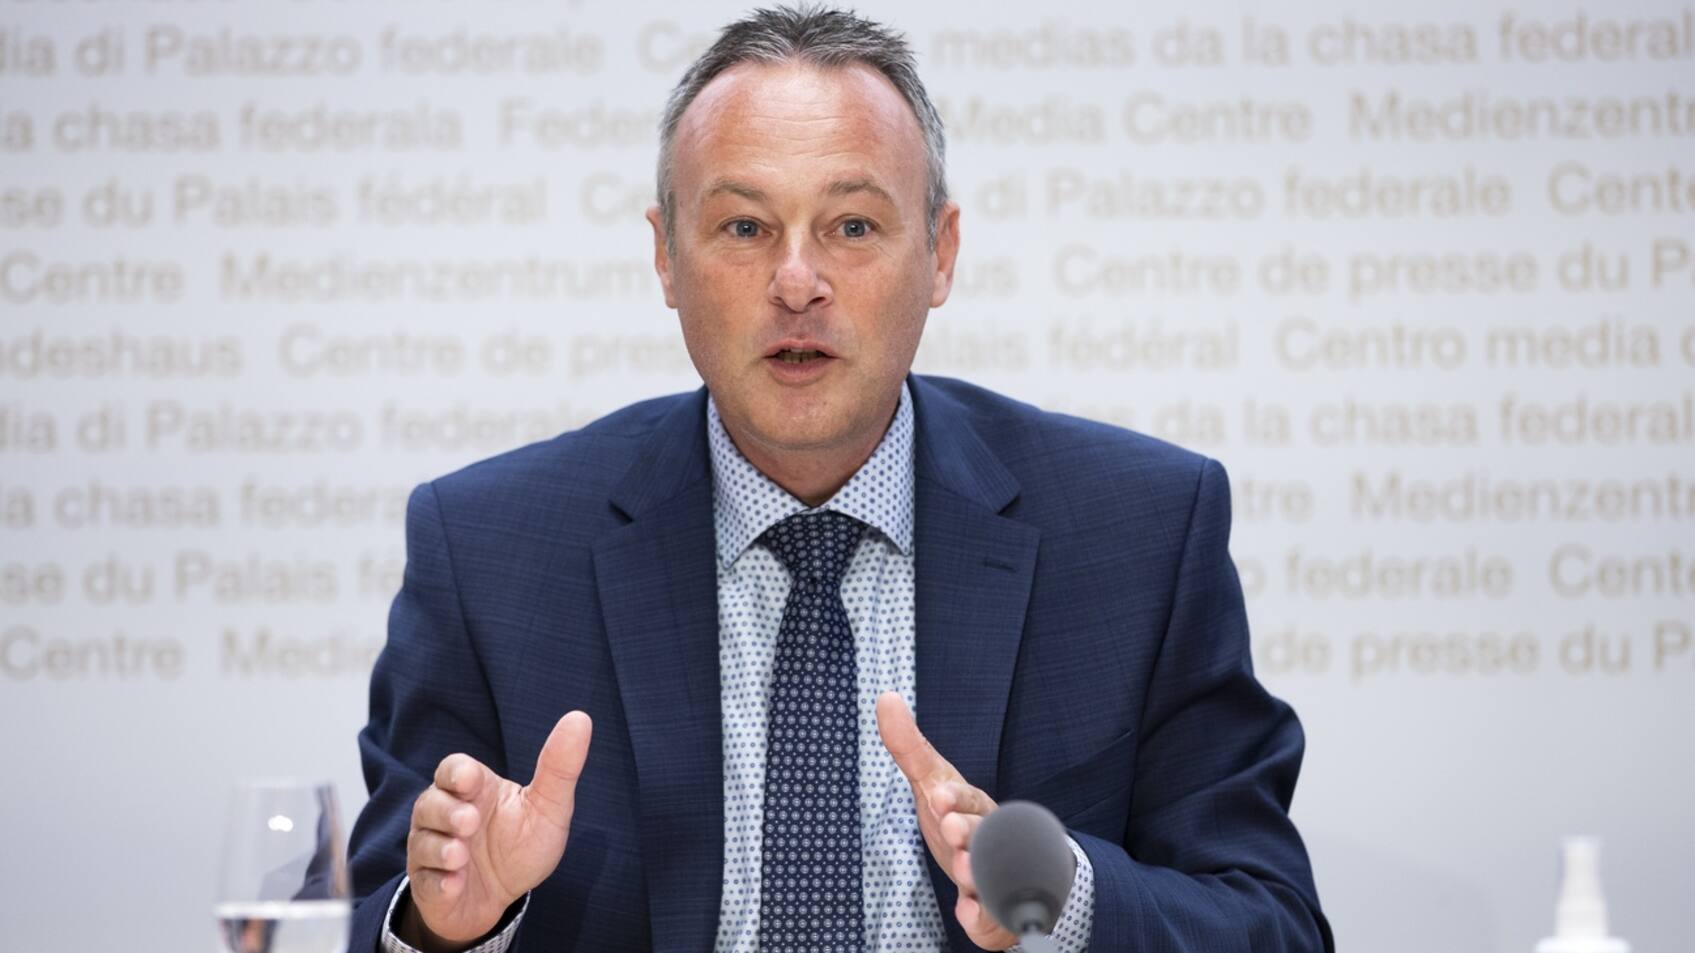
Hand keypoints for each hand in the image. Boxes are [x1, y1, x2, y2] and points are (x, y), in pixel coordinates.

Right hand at [401, 711, 592, 949]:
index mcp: (474, 791)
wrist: (504, 897)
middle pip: (430, 802)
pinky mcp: (429, 886)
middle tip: (470, 822)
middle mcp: (445, 817)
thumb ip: (560, 768)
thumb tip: (580, 718)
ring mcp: (432, 852)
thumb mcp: (549, 807)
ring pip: (422, 842)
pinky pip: (425, 883)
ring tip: (459, 855)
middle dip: (446, 811)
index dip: (457, 772)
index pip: (453, 769)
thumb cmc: (521, 845)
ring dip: (440, 848)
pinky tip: (453, 885)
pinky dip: (438, 883)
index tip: (470, 780)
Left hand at [876, 692, 1017, 950]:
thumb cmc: (957, 817)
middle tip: (952, 830)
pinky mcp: (995, 911)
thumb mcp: (931, 780)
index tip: (938, 795)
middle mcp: (988, 839)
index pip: (967, 797)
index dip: (954, 797)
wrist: (1002, 864)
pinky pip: (994, 919)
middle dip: (967, 831)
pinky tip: (967, 913)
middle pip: (983, 834)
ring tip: (961, 869)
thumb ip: (908, 746)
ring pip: (991, 873)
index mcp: (973, 806)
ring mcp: (993, 874)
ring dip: (975, 871)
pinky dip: (982, 918)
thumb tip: (885, 697)